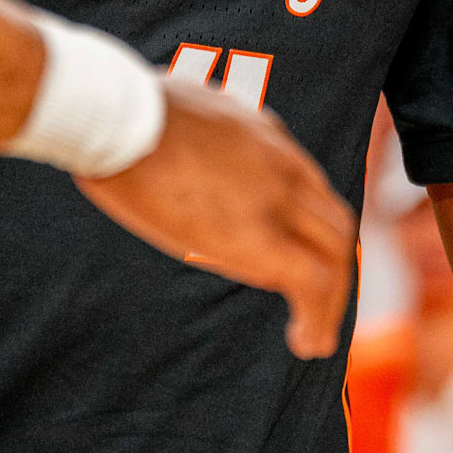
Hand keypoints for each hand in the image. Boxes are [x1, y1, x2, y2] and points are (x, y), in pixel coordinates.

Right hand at [77, 80, 356, 360]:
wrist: (118, 116)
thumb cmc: (125, 113)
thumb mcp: (181, 110)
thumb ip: (201, 138)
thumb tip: (185, 155)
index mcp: (262, 133)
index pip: (309, 187)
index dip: (311, 230)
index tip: (298, 257)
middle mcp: (281, 163)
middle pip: (333, 223)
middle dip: (334, 268)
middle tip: (318, 305)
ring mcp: (275, 197)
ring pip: (334, 252)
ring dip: (332, 298)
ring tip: (313, 337)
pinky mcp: (258, 235)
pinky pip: (312, 281)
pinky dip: (320, 315)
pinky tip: (306, 342)